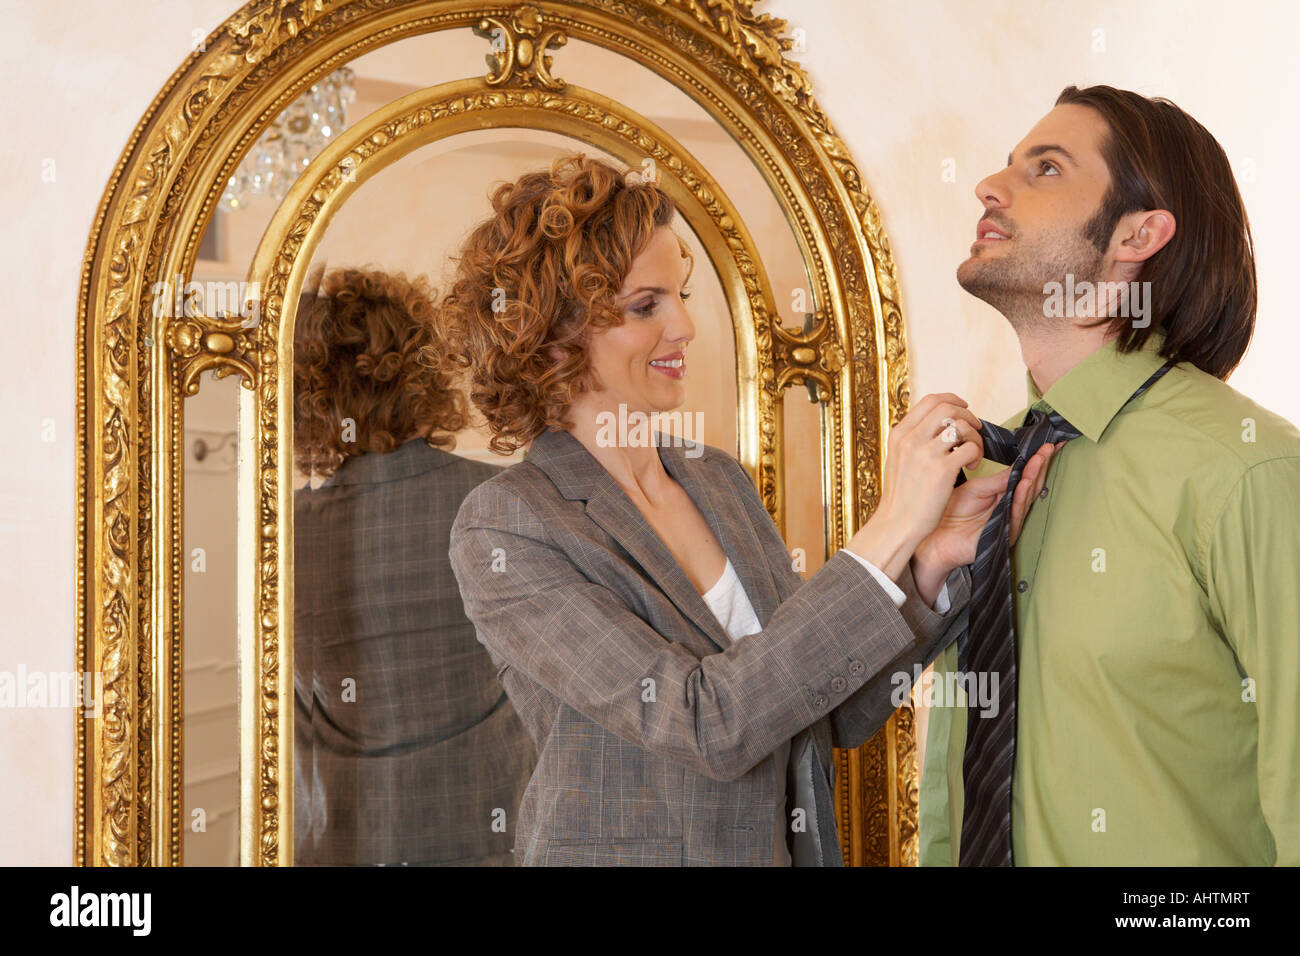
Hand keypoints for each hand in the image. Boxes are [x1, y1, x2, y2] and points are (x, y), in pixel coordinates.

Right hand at [846, 393, 984, 580]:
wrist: (898, 523)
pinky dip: (977, 454)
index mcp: (899, 434)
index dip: (952, 399)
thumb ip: (913, 439)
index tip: (964, 407)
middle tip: (975, 428)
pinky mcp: (942, 470)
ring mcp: (926, 454)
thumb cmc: (902, 496)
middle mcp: (911, 439)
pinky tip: (973, 466)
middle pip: (947, 408)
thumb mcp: (898, 459)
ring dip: (975, 436)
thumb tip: (937, 424)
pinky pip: (969, 448)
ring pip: (961, 425)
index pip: (930, 401)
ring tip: (974, 453)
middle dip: (968, 415)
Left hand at [911, 441, 1060, 600]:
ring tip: (1040, 460)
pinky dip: (1021, 496)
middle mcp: (1009, 508)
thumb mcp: (976, 489)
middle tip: (1048, 448)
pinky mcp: (1005, 534)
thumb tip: (1019, 463)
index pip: (1022, 476)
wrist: (934, 538)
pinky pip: (1016, 512)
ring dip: (1034, 477)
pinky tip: (1025, 482)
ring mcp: (1009, 521)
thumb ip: (998, 479)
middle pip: (1030, 485)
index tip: (1044, 445)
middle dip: (1039, 466)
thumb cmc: (950, 514)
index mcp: (1002, 496)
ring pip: (1026, 497)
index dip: (1034, 461)